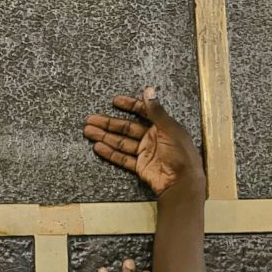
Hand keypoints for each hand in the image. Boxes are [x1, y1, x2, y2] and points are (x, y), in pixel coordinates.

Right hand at [84, 87, 203, 197]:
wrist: (182, 182)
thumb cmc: (181, 154)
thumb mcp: (170, 129)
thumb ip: (156, 111)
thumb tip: (148, 90)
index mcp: (161, 126)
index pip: (142, 112)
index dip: (129, 105)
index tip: (115, 101)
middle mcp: (152, 137)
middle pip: (126, 128)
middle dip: (108, 123)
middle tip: (90, 120)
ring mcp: (145, 152)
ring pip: (121, 142)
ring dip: (105, 137)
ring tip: (88, 132)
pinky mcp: (140, 166)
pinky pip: (123, 158)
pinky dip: (110, 153)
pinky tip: (98, 147)